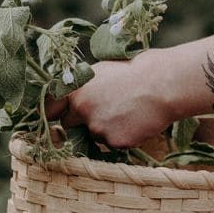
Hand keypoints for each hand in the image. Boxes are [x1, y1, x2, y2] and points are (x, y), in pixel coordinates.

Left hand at [47, 48, 174, 147]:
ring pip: (94, 134)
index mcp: (76, 90)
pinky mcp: (115, 142)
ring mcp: (98, 128)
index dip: (54, 112)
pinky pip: (114, 142)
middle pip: (69, 125)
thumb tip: (75, 96)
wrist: (164, 84)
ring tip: (127, 111)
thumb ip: (84, 87)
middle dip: (80, 121)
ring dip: (105, 128)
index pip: (49, 108)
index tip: (57, 115)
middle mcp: (82, 110)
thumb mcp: (102, 70)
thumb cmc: (136, 70)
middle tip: (101, 110)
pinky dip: (123, 136)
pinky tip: (136, 121)